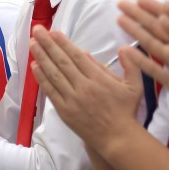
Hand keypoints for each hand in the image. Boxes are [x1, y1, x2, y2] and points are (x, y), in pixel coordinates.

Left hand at [30, 26, 142, 153]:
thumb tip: (122, 48)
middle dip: (48, 44)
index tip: (53, 32)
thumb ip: (131, 65)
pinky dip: (42, 78)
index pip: (77, 56)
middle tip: (37, 30)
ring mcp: (73, 99)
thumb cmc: (126, 111)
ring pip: (54, 74)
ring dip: (41, 57)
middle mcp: (84, 87)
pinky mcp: (65, 111)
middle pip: (62, 61)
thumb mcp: (135, 86)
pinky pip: (51, 91)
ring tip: (32, 43)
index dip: (63, 43)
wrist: (117, 139)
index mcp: (99, 79)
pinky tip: (35, 67)